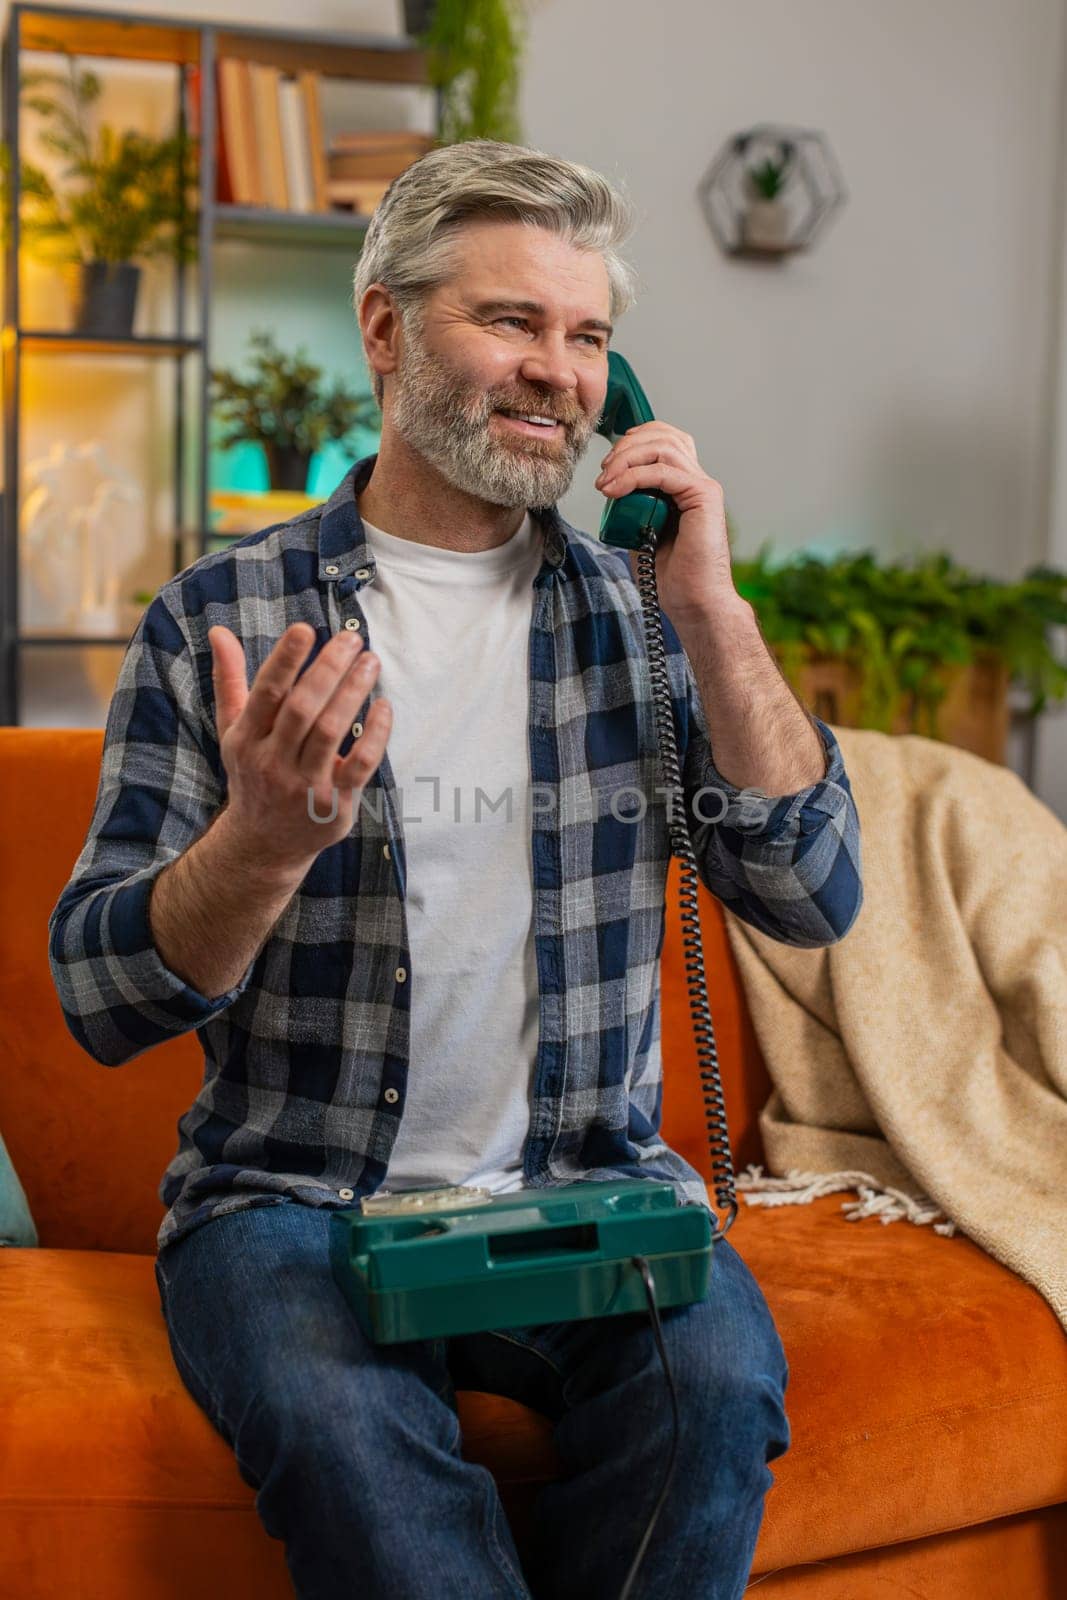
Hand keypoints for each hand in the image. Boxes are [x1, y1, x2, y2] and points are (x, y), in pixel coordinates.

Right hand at [208, 622, 391, 874]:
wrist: (264, 844)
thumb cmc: (253, 773)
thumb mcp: (233, 730)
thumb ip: (229, 679)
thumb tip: (217, 630)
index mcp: (246, 738)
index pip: (266, 693)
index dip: (285, 659)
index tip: (305, 629)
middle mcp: (272, 761)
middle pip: (302, 708)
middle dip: (328, 670)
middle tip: (351, 640)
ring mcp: (304, 785)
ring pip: (331, 731)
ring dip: (353, 692)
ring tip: (370, 662)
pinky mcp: (334, 803)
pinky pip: (360, 765)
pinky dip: (375, 734)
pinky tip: (384, 707)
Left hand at [594, 423, 739, 627]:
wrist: (693, 601)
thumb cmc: (670, 574)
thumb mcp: (640, 529)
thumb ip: (632, 503)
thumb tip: (609, 485)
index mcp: (683, 485)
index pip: (663, 439)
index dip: (633, 441)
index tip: (606, 465)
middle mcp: (696, 479)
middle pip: (663, 434)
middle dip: (626, 445)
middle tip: (603, 471)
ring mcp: (703, 486)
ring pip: (663, 445)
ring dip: (626, 458)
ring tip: (605, 482)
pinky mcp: (705, 496)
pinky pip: (664, 471)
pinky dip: (634, 476)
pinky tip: (615, 490)